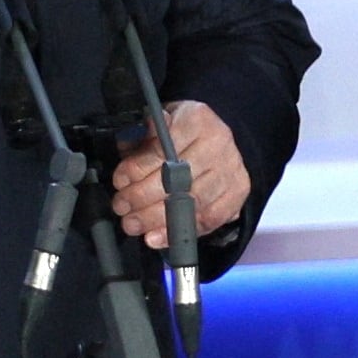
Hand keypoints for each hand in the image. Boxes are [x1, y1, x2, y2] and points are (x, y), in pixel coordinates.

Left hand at [113, 101, 246, 245]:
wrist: (219, 140)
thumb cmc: (184, 132)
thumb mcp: (163, 121)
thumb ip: (144, 134)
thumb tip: (126, 146)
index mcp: (197, 120)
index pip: (164, 148)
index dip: (138, 168)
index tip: (120, 181)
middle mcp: (219, 144)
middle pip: (178, 177)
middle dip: (142, 197)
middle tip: (122, 207)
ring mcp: (231, 171)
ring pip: (192, 202)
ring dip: (156, 218)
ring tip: (134, 224)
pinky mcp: (237, 194)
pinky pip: (208, 220)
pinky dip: (179, 232)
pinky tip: (157, 237)